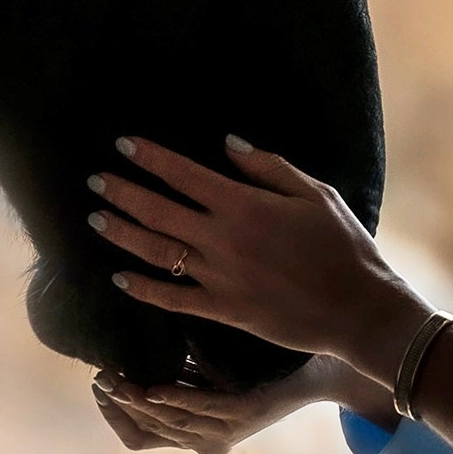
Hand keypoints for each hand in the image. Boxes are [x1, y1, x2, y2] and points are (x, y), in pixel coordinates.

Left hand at [86, 134, 430, 383]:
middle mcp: (224, 239)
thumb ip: (267, 167)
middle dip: (123, 193)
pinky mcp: (224, 310)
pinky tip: (119, 278)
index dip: (151, 158)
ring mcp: (220, 277)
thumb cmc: (342, 245)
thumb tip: (227, 144)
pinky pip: (173, 299)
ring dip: (123, 234)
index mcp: (245, 205)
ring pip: (158, 252)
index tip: (123, 144)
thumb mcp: (314, 193)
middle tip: (96, 181)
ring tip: (96, 220)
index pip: (184, 175)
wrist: (356, 308)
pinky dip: (143, 289)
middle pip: (160, 212)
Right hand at [89, 355, 345, 453]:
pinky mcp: (246, 412)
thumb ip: (174, 366)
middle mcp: (207, 440)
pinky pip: (203, 410)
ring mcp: (228, 429)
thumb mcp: (207, 369)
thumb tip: (130, 342)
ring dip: (138, 404)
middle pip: (148, 432)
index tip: (98, 385)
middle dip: (119, 406)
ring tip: (116, 380)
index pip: (137, 438)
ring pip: (170, 424)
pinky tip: (153, 388)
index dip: (114, 416)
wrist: (316, 369)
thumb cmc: (261, 365)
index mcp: (195, 433)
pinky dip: (175, 401)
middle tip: (100, 378)